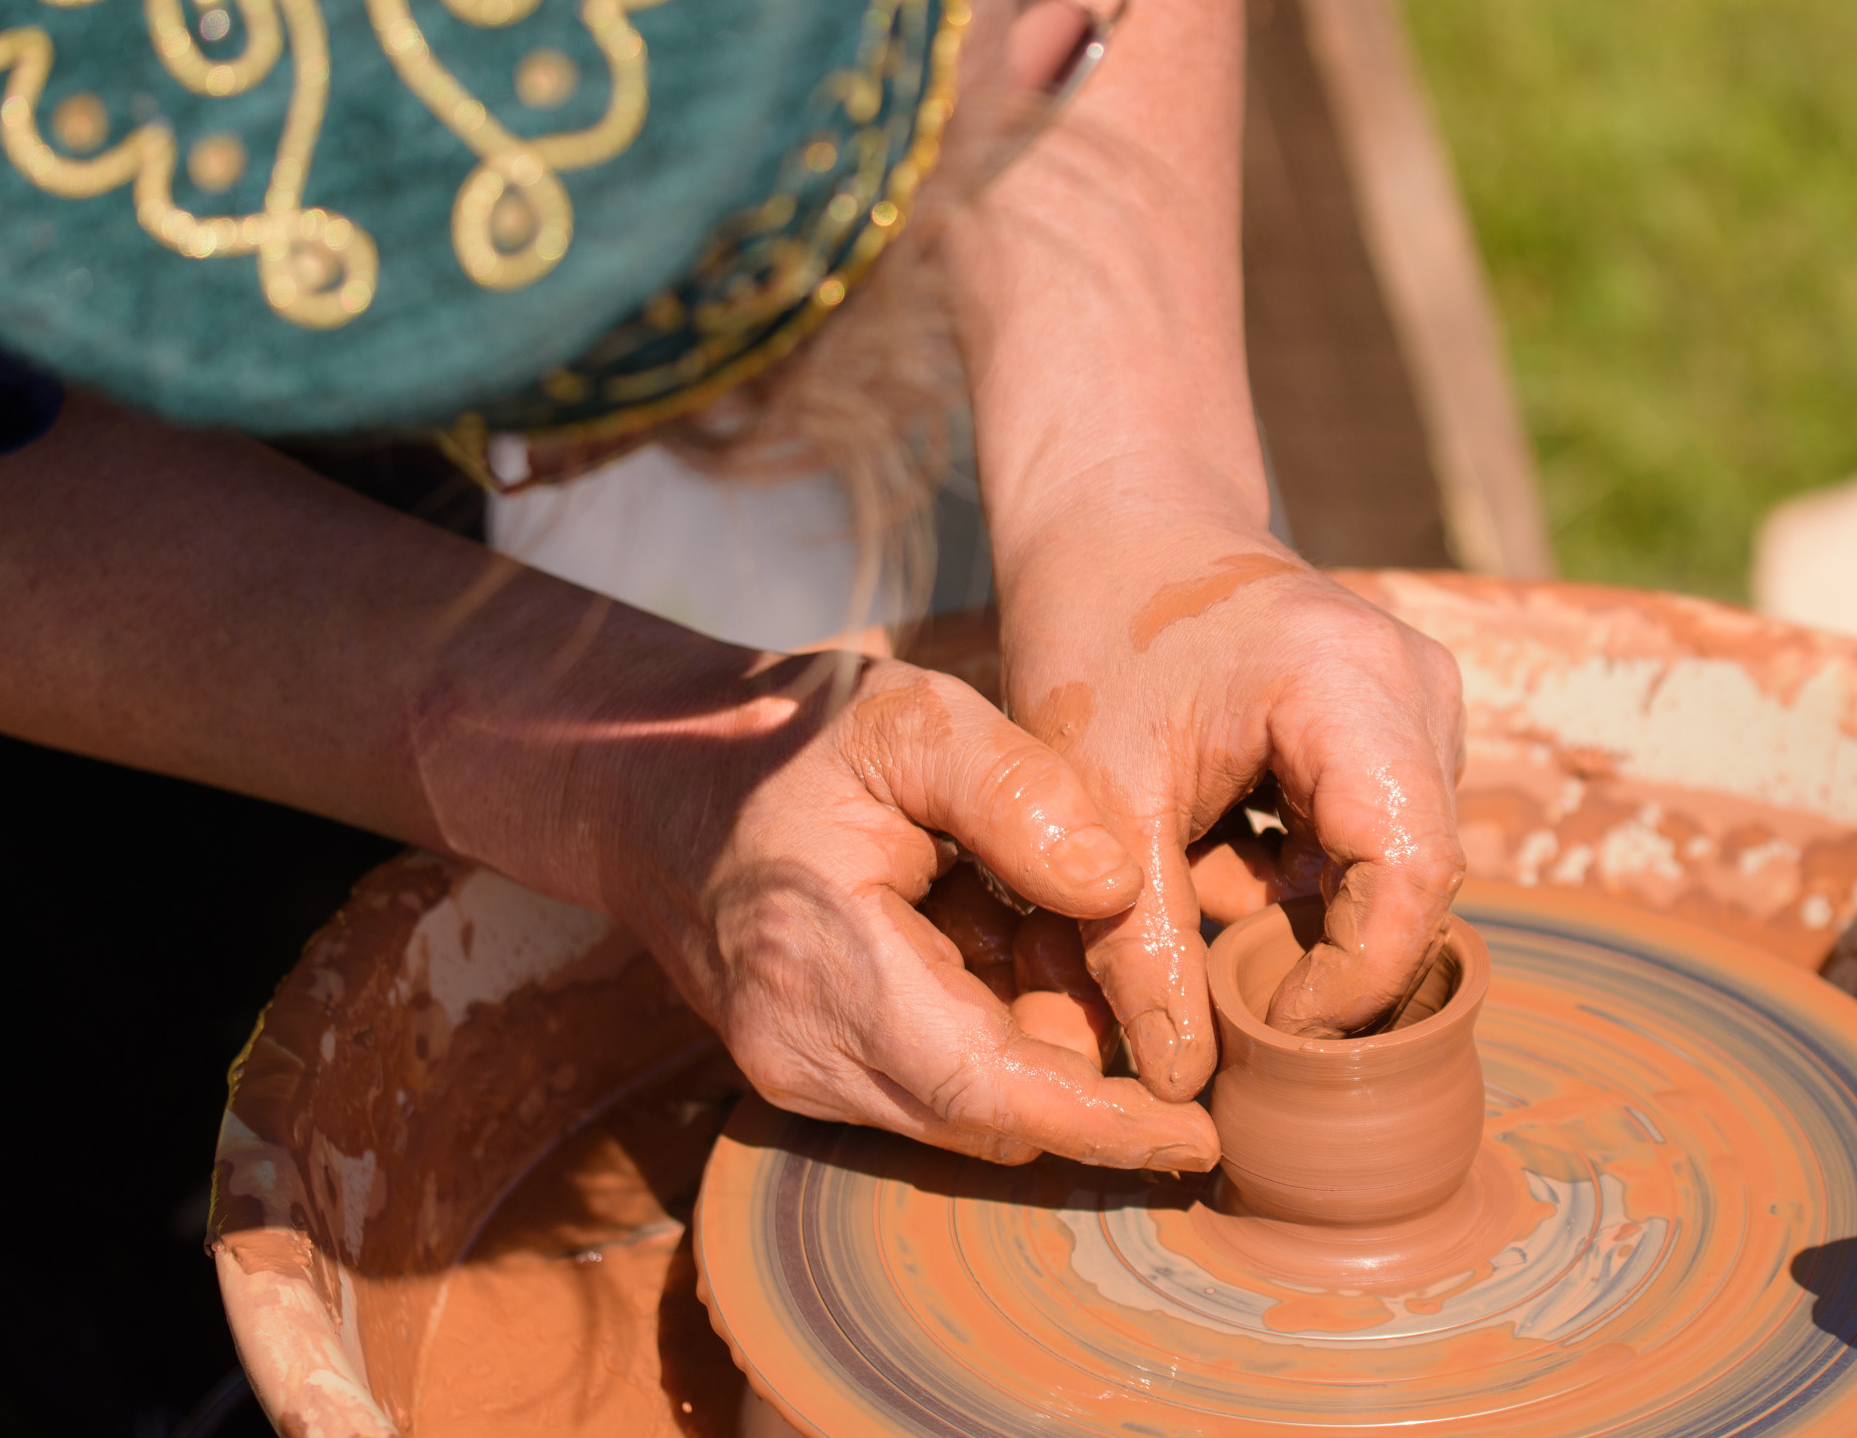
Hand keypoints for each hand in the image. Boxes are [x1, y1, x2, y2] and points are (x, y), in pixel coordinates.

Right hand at [502, 652, 1216, 1170]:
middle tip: (1134, 972)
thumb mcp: (912, 718)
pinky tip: (999, 938)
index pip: (985, 1089)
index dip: (1102, 1123)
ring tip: (1046, 924)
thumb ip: (1018, 791)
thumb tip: (1116, 887)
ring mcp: (793, 1070)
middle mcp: (799, 1047)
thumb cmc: (790, 738)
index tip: (1198, 1138)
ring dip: (1041, 1045)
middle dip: (1089, 1072)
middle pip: (991, 1116)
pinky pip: (931, 1089)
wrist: (657, 778)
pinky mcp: (804, 1071)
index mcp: (822, 960)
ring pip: (966, 1112)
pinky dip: (995, 1035)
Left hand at [995, 518, 1466, 1097]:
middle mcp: (1414, 690)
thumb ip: (1137, 944)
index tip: (1271, 1028)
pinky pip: (1376, 840)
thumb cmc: (1096, 631)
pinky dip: (1302, 878)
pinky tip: (1217, 854)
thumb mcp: (1096, 795)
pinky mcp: (1397, 727)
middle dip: (1330, 959)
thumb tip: (1181, 1084)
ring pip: (1397, 869)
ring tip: (1197, 895)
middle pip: (1417, 878)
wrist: (1117, 522)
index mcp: (1351, 686)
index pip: (1413, 872)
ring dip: (1307, 918)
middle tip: (1228, 1003)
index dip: (1356, 977)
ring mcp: (1417, 706)